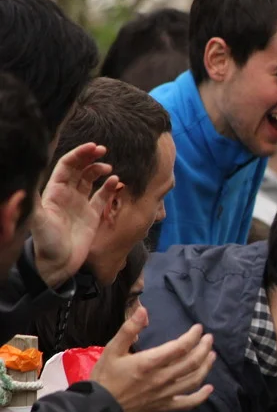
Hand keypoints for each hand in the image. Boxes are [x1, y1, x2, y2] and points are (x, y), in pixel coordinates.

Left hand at [32, 143, 118, 286]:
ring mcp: (80, 204)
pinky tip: (116, 183)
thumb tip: (24, 185)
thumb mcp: (38, 220)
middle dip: (90, 158)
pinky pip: (102, 197)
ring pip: (91, 180)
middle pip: (80, 169)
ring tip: (109, 169)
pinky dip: (109, 188)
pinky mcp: (92, 216)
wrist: (58, 264)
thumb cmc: (46, 242)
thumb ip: (33, 201)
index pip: (67, 166)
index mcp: (55, 191)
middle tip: (103, 150)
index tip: (93, 147)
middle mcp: (67, 195)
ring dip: (99, 171)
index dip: (79, 155)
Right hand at [91, 307, 215, 411]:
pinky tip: (209, 388)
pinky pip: (187, 403)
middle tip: (209, 339)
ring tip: (212, 356)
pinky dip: (201, 396)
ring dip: (206, 366)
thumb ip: (129, 329)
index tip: (198, 328)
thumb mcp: (112, 349)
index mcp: (149, 362)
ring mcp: (165, 394)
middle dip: (204, 348)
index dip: (193, 336)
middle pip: (192, 362)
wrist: (98, 408)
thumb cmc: (105, 377)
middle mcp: (162, 378)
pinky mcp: (164, 406)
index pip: (180, 347)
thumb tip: (143, 310)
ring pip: (193, 380)